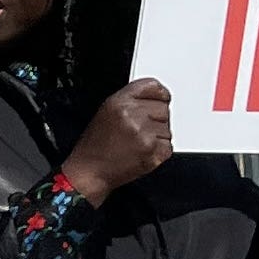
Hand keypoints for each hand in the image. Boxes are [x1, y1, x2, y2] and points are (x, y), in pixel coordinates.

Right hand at [62, 78, 174, 202]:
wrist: (90, 171)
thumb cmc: (95, 145)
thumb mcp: (106, 112)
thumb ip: (131, 100)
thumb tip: (156, 97)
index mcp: (119, 102)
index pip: (153, 87)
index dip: (158, 95)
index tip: (158, 100)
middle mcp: (133, 116)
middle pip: (164, 108)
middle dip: (156, 118)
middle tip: (139, 130)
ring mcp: (145, 134)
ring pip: (167, 128)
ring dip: (157, 136)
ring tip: (137, 143)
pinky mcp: (154, 152)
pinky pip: (168, 145)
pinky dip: (159, 151)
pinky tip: (141, 152)